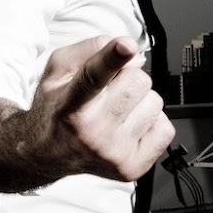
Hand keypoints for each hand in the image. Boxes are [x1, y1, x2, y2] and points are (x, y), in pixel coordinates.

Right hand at [29, 35, 173, 182]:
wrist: (47, 153)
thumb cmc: (56, 107)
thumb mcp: (57, 70)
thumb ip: (89, 49)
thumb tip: (132, 53)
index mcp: (69, 105)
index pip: (93, 76)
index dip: (111, 57)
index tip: (126, 45)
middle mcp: (90, 132)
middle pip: (138, 81)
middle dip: (129, 78)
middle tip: (110, 90)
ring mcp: (113, 153)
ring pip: (155, 103)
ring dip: (139, 102)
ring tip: (117, 111)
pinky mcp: (131, 168)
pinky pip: (165, 129)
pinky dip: (150, 123)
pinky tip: (129, 127)